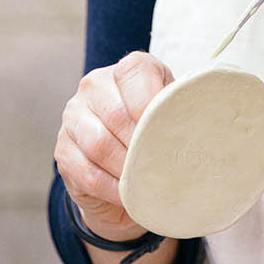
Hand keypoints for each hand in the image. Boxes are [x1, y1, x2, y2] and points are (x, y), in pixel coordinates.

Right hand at [53, 50, 172, 240]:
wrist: (125, 170)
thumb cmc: (156, 135)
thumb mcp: (172, 116)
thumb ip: (180, 113)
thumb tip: (200, 127)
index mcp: (126, 70)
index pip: (134, 72)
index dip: (151, 103)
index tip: (167, 130)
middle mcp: (95, 86)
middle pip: (115, 113)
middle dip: (141, 144)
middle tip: (162, 164)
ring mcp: (74, 117)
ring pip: (98, 144)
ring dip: (127, 168)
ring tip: (146, 181)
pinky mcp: (63, 150)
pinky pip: (87, 172)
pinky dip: (112, 188)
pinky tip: (129, 194)